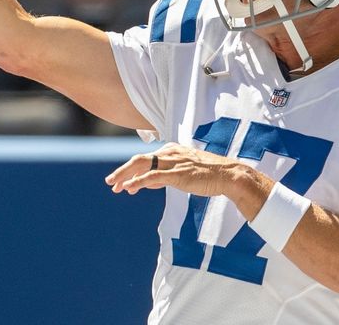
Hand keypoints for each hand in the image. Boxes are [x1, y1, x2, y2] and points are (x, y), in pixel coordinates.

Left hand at [105, 142, 242, 196]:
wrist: (228, 175)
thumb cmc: (208, 175)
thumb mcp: (184, 172)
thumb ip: (164, 175)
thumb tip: (147, 183)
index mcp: (171, 150)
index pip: (145, 159)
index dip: (130, 170)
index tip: (121, 182)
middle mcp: (170, 153)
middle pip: (139, 160)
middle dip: (122, 171)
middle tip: (109, 182)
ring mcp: (173, 162)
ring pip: (142, 166)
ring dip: (125, 176)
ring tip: (115, 186)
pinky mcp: (177, 174)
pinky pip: (153, 177)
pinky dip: (138, 182)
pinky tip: (129, 188)